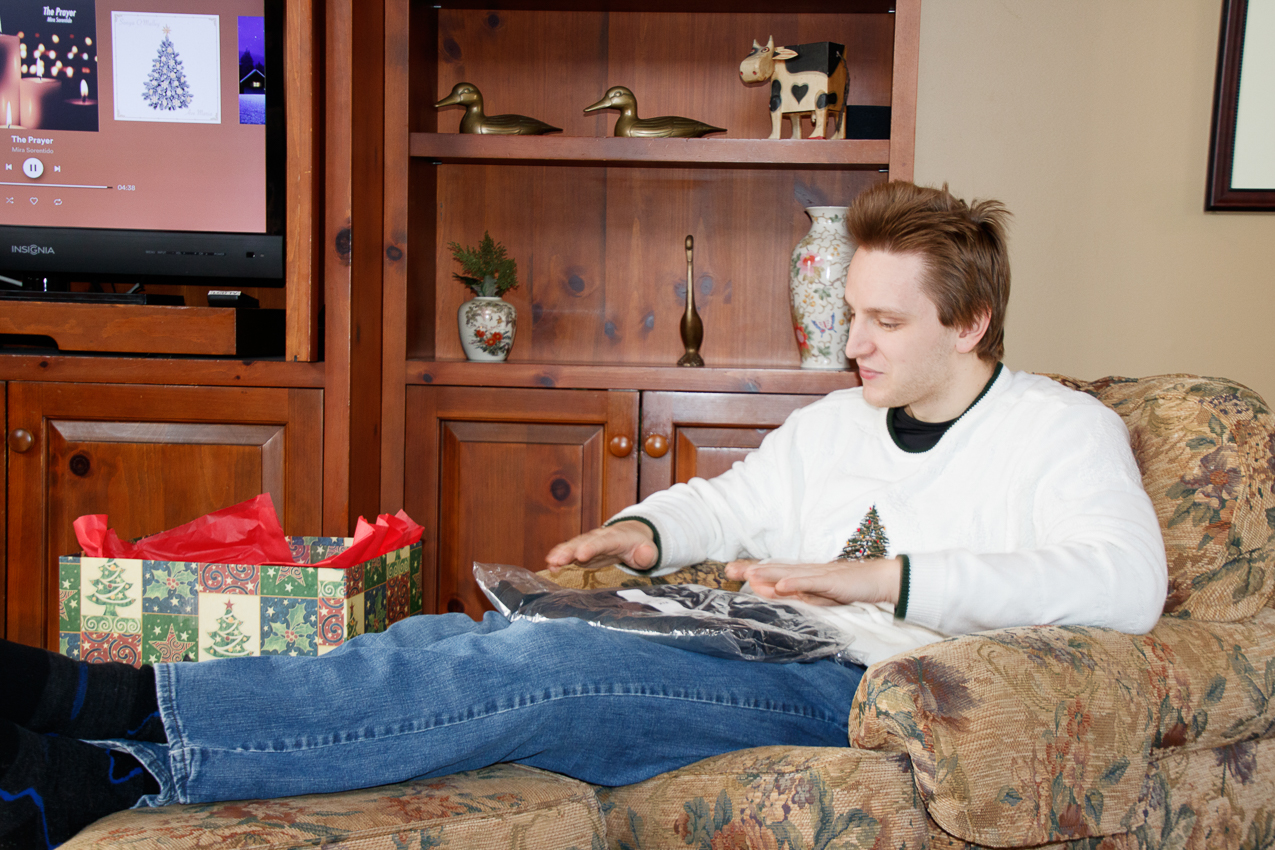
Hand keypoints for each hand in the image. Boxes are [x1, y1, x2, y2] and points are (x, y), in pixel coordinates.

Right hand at [545, 520, 657, 572]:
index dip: (592, 548)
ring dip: (561, 553)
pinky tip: (551, 564)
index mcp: (616, 538)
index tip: (581, 555)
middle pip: (584, 542)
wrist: (631, 534)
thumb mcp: (648, 550)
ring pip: (573, 545)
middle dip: (570, 550)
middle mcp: (599, 537)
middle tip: (558, 560)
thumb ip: (647, 554)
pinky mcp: (582, 550)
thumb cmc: (640, 545)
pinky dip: (560, 556)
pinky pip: (570, 552)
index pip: (604, 542)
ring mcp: (589, 542)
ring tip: (551, 562)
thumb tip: (645, 554)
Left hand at [724, 558, 901, 606]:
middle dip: (752, 569)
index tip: (731, 570)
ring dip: (768, 574)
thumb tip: (770, 591)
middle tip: (730, 570)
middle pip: (775, 569)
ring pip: (789, 574)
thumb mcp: (816, 595)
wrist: (877, 580)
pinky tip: (782, 585)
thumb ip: (794, 594)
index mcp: (801, 575)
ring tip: (749, 575)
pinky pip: (811, 583)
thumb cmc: (846, 587)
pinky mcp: (832, 581)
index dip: (752, 570)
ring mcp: (818, 574)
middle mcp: (806, 571)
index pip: (773, 572)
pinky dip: (796, 583)